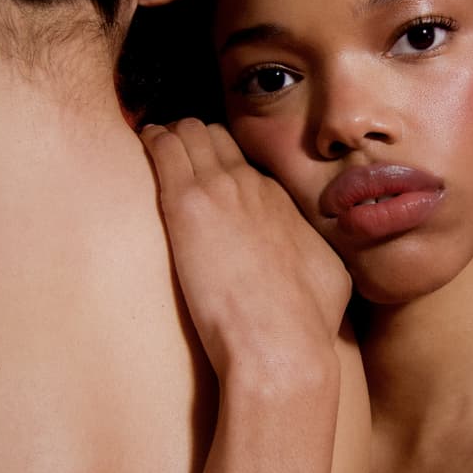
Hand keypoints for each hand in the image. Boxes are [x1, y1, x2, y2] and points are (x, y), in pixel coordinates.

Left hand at [141, 119, 351, 384]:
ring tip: (154, 142)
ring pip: (190, 133)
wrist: (281, 340)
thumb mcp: (330, 274)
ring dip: (171, 135)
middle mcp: (250, 185)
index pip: (242, 163)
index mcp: (279, 200)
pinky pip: (164, 149)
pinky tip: (142, 141)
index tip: (207, 173)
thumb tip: (312, 255)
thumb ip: (313, 251)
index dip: (222, 163)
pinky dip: (152, 141)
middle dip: (193, 139)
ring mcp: (219, 188)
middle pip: (216, 138)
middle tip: (174, 151)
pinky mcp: (186, 203)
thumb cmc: (306, 321)